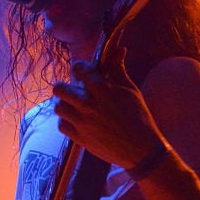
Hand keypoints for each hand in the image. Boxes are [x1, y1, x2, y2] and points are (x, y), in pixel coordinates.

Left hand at [52, 48, 162, 168]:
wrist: (141, 150)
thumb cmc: (139, 117)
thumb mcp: (131, 91)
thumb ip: (119, 70)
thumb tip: (119, 50)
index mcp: (102, 91)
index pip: (79, 69)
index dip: (80, 68)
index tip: (84, 72)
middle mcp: (88, 106)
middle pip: (59, 89)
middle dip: (66, 86)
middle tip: (76, 91)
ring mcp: (82, 123)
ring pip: (58, 107)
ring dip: (66, 104)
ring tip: (76, 106)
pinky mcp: (80, 138)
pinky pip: (62, 125)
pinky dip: (67, 122)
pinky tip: (77, 120)